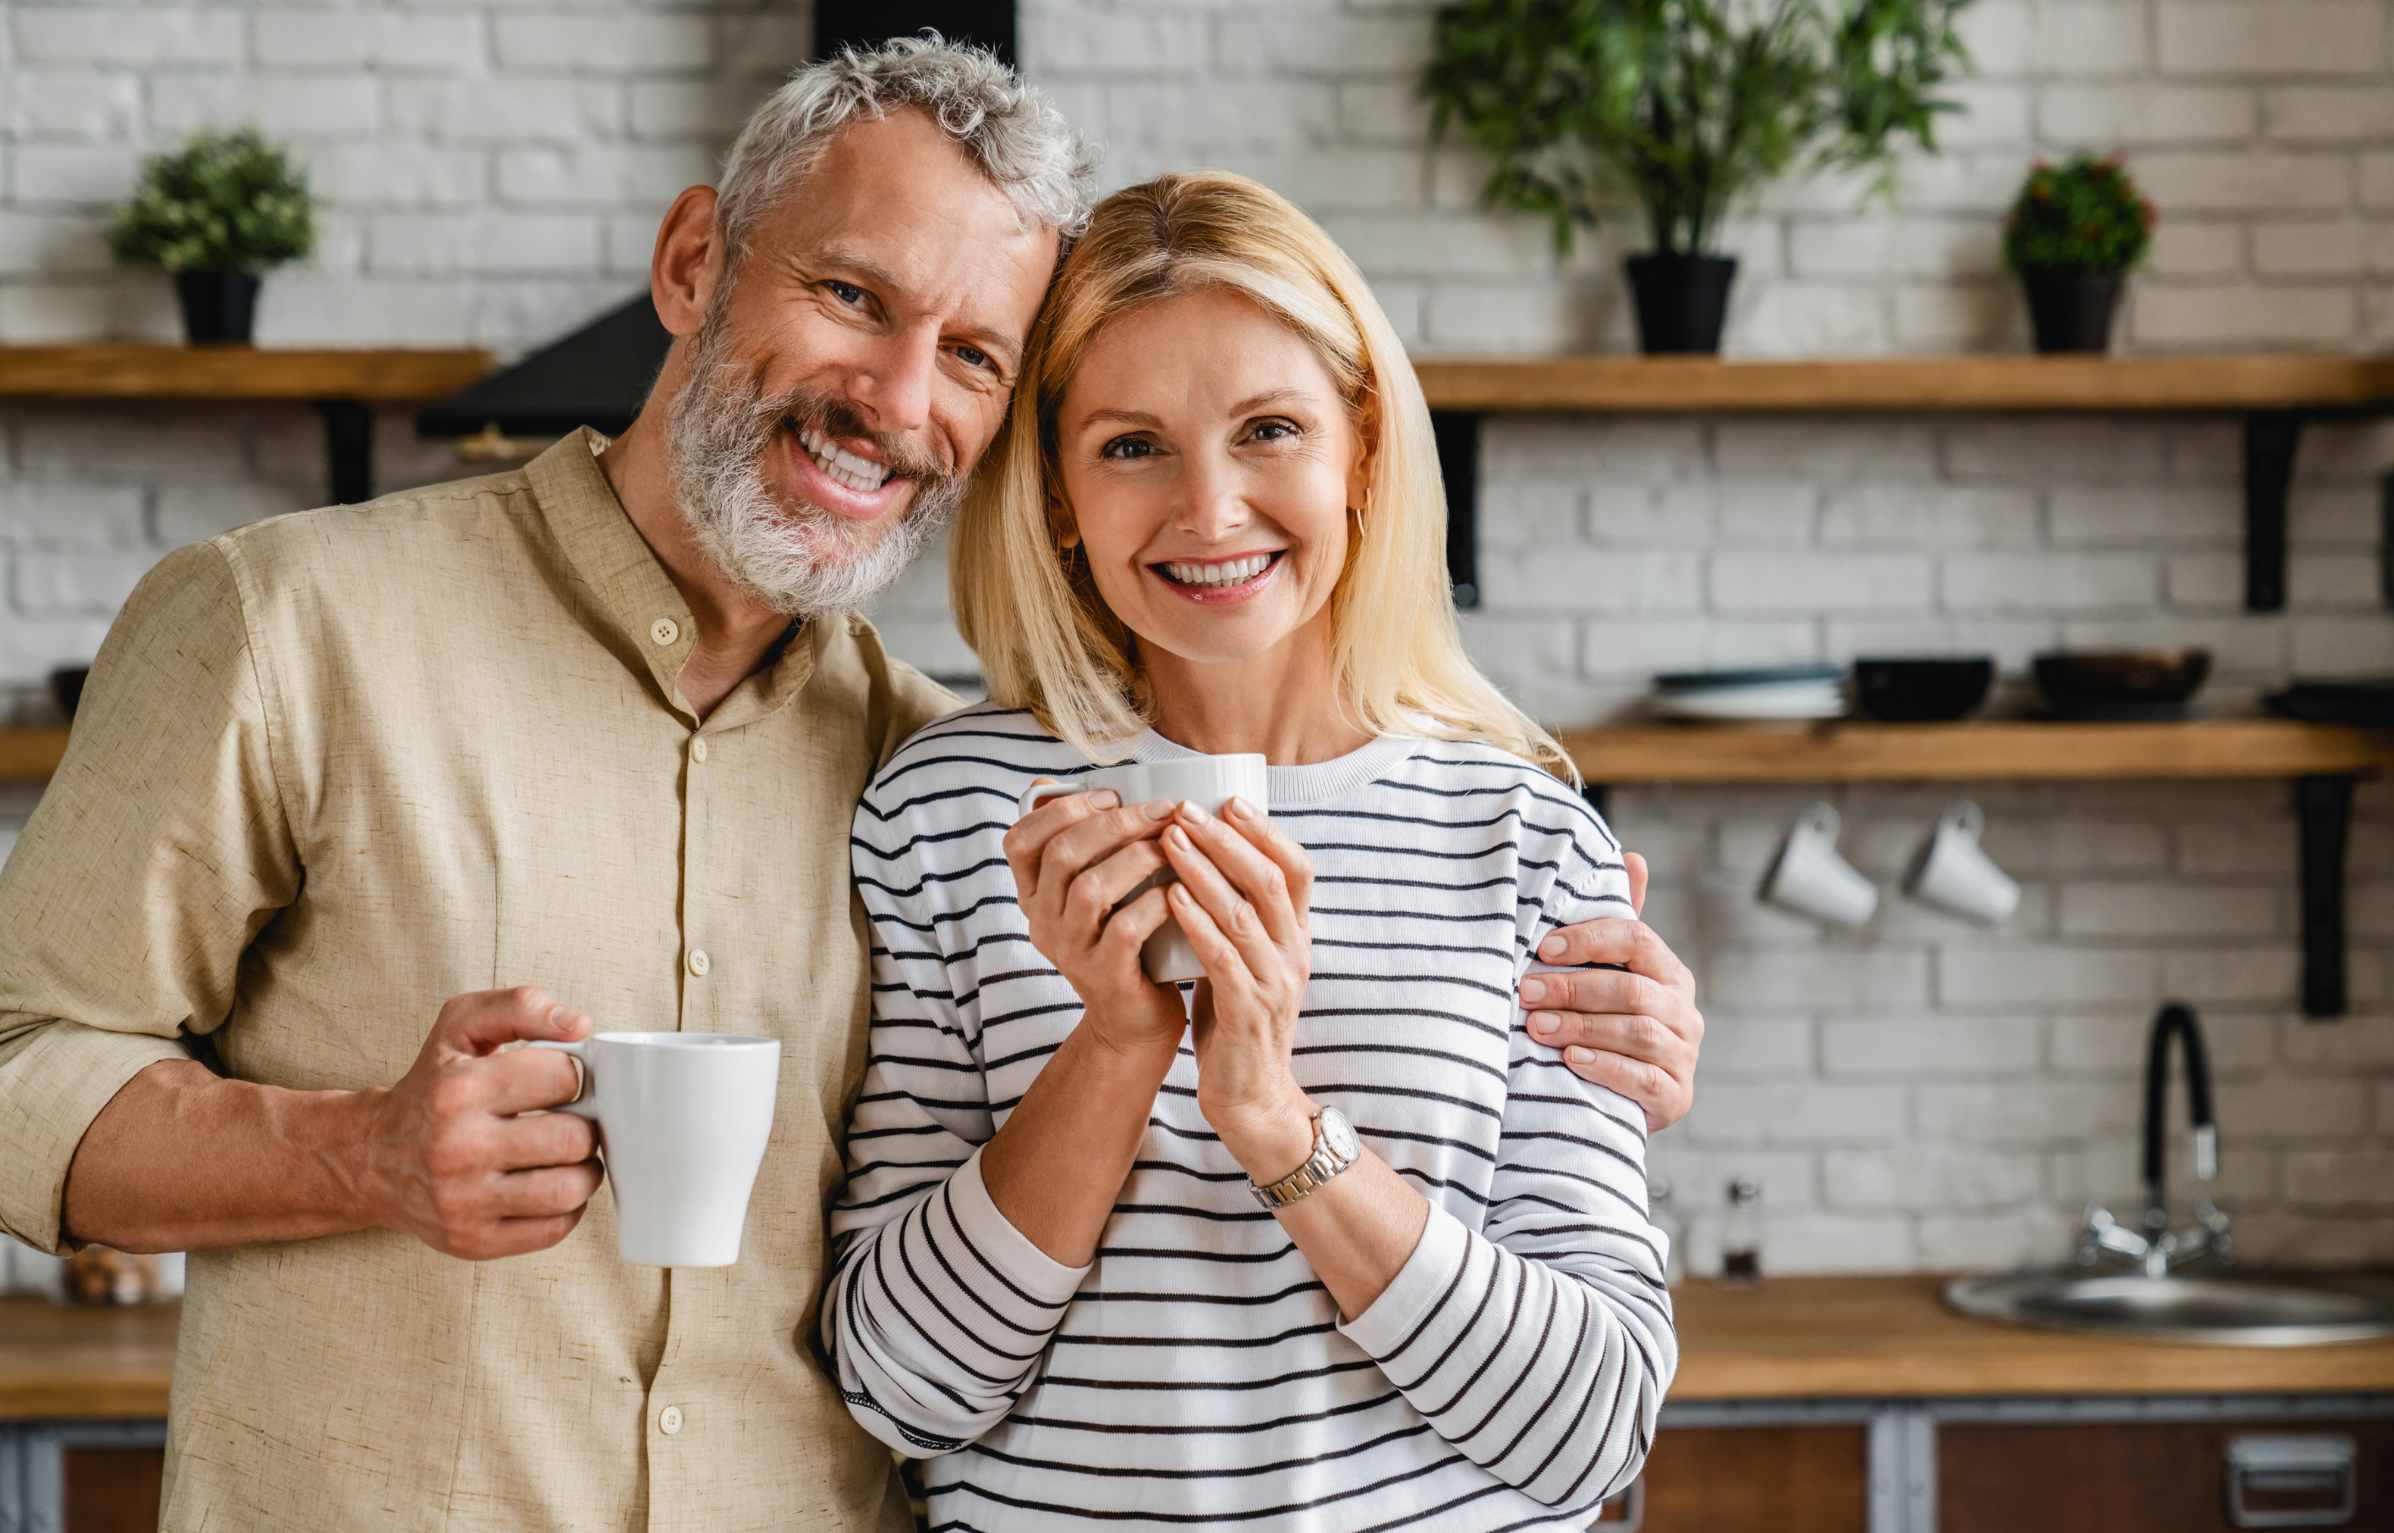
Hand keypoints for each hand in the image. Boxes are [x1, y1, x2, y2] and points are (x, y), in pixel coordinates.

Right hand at [357, 987, 603, 1258]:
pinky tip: (545, 1184)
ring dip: (582, 1169)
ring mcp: (464, 1202)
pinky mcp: (474, 1241)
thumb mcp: (460, 1027)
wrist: (372, 1159)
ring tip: (562, 1154)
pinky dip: (565, 1205)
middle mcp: (457, 1149)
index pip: (563, 1076)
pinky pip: (557, 1227)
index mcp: (458, 1090)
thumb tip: (579, 1025)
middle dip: (582, 1124)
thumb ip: (520, 1006)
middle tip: (566, 1120)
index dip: (570, 1075)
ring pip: (571, 1188)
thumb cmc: (430, 1087)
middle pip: (574, 1137)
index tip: (555, 1082)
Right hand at [1001, 782, 1186, 1057]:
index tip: (1111, 793)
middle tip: (1162, 808)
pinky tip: (1179, 887)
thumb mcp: (1097, 891)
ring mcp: (1070, 951)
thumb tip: (1093, 783)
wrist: (1133, 1018)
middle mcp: (1042, 921)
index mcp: (1034, 894)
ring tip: (1173, 842)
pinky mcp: (1105, 976)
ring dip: (1137, 857)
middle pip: (1063, 854)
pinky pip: (1126, 929)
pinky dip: (1155, 901)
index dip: (1062, 809)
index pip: (1019, 840)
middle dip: (1115, 823)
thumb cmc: (1125, 938)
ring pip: (1091, 889)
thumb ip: (1091, 846)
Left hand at [1162, 797, 1317, 1171]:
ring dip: (1205, 871)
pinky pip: (1223, 958)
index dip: (1267, 831)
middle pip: (1270, 880)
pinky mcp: (1249, 1012)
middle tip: (1187, 808)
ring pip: (1245, 913)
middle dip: (1228, 839)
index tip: (1230, 799)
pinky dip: (1197, 923)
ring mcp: (1276, 983)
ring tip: (1170, 839)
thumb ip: (1237, 916)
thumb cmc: (1237, 1018)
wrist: (1250, 1096)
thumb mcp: (1247, 959)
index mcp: (1297, 936)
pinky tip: (1171, 897)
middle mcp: (1294, 953)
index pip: (1298, 869)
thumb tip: (1206, 858)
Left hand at [1519, 851, 1703, 1132]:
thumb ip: (1617, 924)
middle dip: (1573, 988)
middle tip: (1525, 991)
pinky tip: (1571, 1060)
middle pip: (1632, 990)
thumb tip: (1632, 856)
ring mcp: (1683, 1056)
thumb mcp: (1612, 974)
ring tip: (1536, 1026)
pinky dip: (1604, 1067)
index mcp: (1669, 973)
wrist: (1619, 1101)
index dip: (1590, 940)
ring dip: (1581, 1026)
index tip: (1543, 947)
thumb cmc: (1608, 1024)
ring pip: (1636, 1032)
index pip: (1637, 940)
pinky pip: (1642, 1078)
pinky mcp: (1675, 1097)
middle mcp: (1685, 1012)